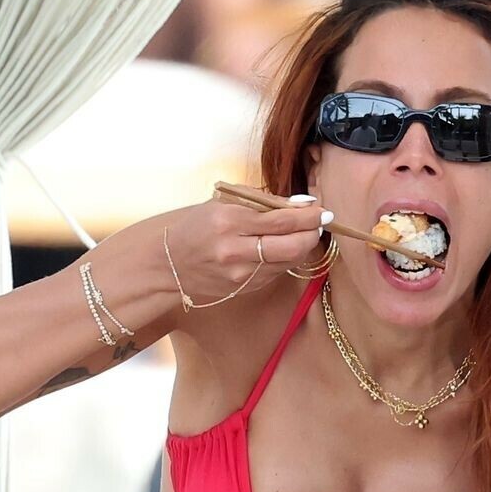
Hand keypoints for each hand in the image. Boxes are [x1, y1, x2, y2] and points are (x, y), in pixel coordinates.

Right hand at [160, 193, 331, 309]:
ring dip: (302, 247)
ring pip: (288, 262)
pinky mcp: (244, 288)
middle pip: (291, 246)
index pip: (282, 220)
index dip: (308, 216)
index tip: (322, 210)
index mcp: (229, 221)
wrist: (168, 264)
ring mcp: (240, 274)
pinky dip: (286, 259)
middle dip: (312, 234)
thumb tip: (301, 204)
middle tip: (321, 223)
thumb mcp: (222, 204)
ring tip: (305, 233)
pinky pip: (276, 272)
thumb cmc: (196, 227)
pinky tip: (285, 248)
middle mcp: (235, 250)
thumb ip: (261, 203)